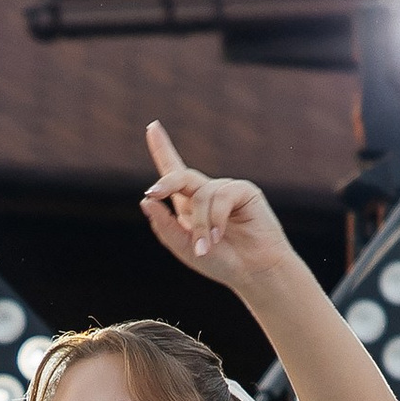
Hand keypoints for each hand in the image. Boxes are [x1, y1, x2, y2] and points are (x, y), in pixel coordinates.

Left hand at [139, 126, 294, 290]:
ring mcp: (225, 190)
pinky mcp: (244, 191)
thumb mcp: (183, 247)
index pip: (173, 172)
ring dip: (200, 224)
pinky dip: (216, 218)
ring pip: (201, 195)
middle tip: (152, 193)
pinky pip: (221, 197)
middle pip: (180, 176)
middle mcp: (206, 193)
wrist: (253, 273)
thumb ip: (164, 225)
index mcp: (189, 205)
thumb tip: (145, 200)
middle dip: (166, 184)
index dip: (162, 149)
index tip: (152, 127)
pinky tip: (219, 235)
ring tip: (205, 247)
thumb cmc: (220, 262)